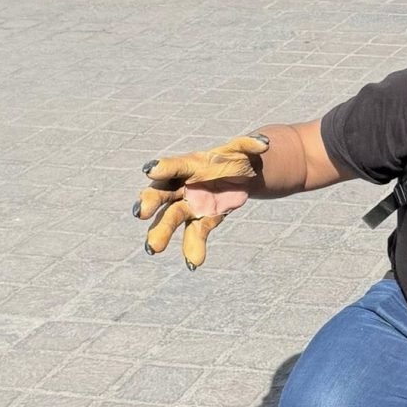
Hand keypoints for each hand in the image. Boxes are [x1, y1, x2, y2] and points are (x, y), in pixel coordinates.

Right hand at [133, 134, 266, 269]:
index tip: (149, 170)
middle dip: (150, 202)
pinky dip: (193, 249)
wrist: (242, 177)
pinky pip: (195, 234)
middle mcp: (182, 185)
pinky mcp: (202, 220)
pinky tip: (193, 263)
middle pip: (162, 193)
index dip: (163, 168)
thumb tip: (265, 143)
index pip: (174, 165)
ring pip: (172, 218)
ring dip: (162, 232)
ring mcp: (189, 205)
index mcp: (189, 164)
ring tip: (153, 248)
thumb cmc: (235, 158)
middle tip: (141, 213)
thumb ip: (250, 145)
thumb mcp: (243, 150)